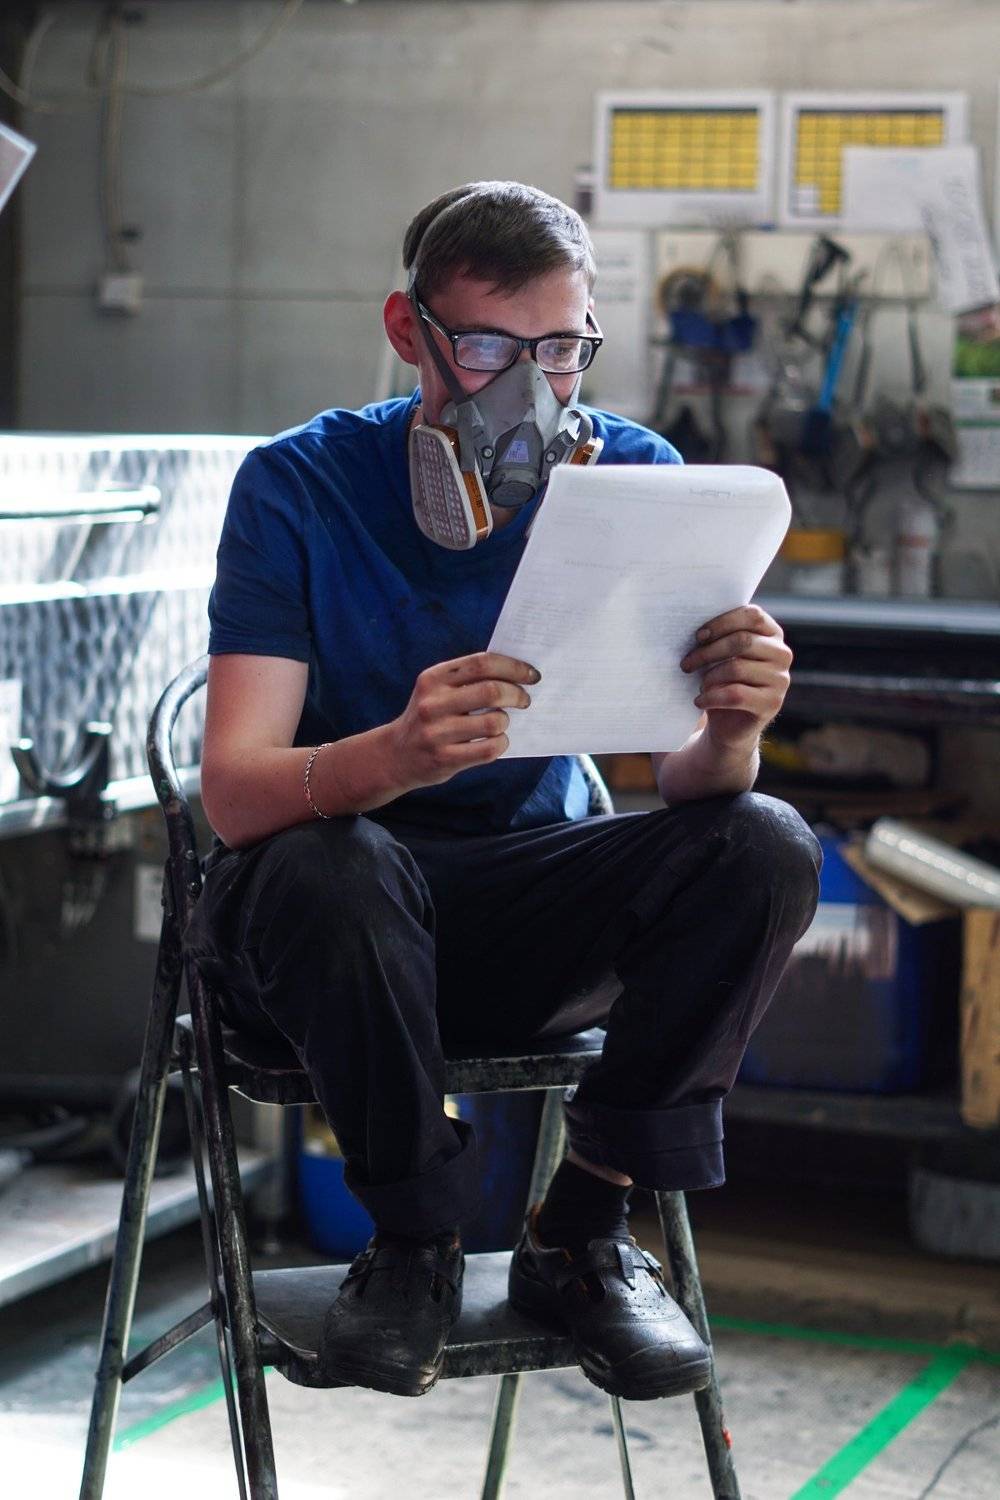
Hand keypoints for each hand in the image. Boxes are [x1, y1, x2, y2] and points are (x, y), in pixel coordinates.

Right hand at [386, 651, 537, 788]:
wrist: (395, 755)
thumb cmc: (429, 717)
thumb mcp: (437, 690)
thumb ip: (468, 679)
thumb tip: (518, 673)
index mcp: (433, 678)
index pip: (482, 663)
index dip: (513, 667)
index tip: (531, 675)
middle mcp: (432, 703)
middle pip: (492, 691)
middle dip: (517, 694)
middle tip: (524, 700)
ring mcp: (436, 733)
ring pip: (494, 723)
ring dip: (506, 722)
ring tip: (501, 723)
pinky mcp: (444, 759)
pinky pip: (489, 750)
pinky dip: (501, 744)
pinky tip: (496, 742)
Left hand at [680, 605, 790, 754]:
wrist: (730, 724)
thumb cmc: (722, 681)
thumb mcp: (722, 655)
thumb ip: (720, 636)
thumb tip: (698, 629)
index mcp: (772, 634)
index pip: (752, 615)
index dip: (722, 623)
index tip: (698, 636)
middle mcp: (782, 654)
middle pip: (742, 641)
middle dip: (708, 651)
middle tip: (686, 663)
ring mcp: (781, 679)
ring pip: (737, 668)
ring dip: (709, 677)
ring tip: (699, 685)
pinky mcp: (772, 703)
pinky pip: (736, 695)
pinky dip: (712, 697)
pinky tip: (700, 701)